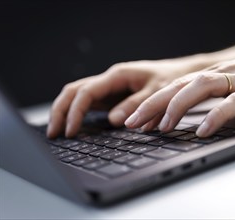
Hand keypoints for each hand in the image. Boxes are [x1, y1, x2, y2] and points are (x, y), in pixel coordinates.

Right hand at [47, 59, 188, 137]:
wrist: (181, 73)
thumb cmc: (171, 79)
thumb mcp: (157, 92)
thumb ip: (136, 105)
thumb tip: (115, 121)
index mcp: (117, 75)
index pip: (86, 92)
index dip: (75, 111)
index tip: (71, 131)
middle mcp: (110, 80)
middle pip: (75, 91)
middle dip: (61, 110)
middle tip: (53, 133)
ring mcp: (110, 88)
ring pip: (79, 96)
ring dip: (66, 112)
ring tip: (58, 131)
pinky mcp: (114, 96)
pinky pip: (91, 103)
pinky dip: (79, 113)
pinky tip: (75, 126)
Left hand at [124, 54, 234, 136]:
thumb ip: (215, 99)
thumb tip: (194, 120)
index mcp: (216, 74)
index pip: (177, 86)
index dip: (153, 102)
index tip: (135, 120)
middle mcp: (223, 73)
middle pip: (180, 85)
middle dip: (153, 104)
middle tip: (133, 123)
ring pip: (201, 87)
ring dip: (178, 107)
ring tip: (162, 127)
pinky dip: (217, 115)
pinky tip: (204, 130)